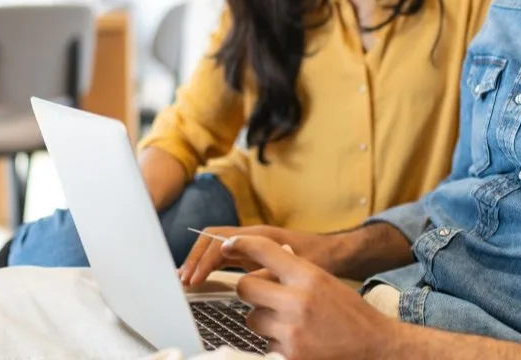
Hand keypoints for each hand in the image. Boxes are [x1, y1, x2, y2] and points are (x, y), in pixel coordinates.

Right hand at [178, 225, 336, 286]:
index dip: (204, 261)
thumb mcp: (296, 269)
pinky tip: (204, 277)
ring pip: (216, 245)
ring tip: (187, 279)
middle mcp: (253, 236)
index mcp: (260, 236)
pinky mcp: (255, 253)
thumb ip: (270, 274)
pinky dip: (211, 264)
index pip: (220, 241)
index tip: (195, 279)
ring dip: (200, 260)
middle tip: (184, 280)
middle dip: (195, 258)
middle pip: (212, 238)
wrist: (337, 253)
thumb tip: (246, 284)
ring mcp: (253, 243)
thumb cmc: (321, 258)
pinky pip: (226, 254)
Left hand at [224, 235, 397, 359]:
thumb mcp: (325, 282)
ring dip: (263, 322)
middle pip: (245, 287)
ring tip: (289, 325)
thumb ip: (296, 272)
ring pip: (252, 320)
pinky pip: (265, 345)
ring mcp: (291, 332)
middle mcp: (297, 301)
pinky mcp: (289, 357)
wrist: (376, 347)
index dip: (240, 243)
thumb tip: (265, 259)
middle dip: (251, 292)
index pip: (264, 250)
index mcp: (309, 276)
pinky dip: (276, 345)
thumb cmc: (350, 314)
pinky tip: (298, 344)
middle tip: (263, 298)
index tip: (228, 244)